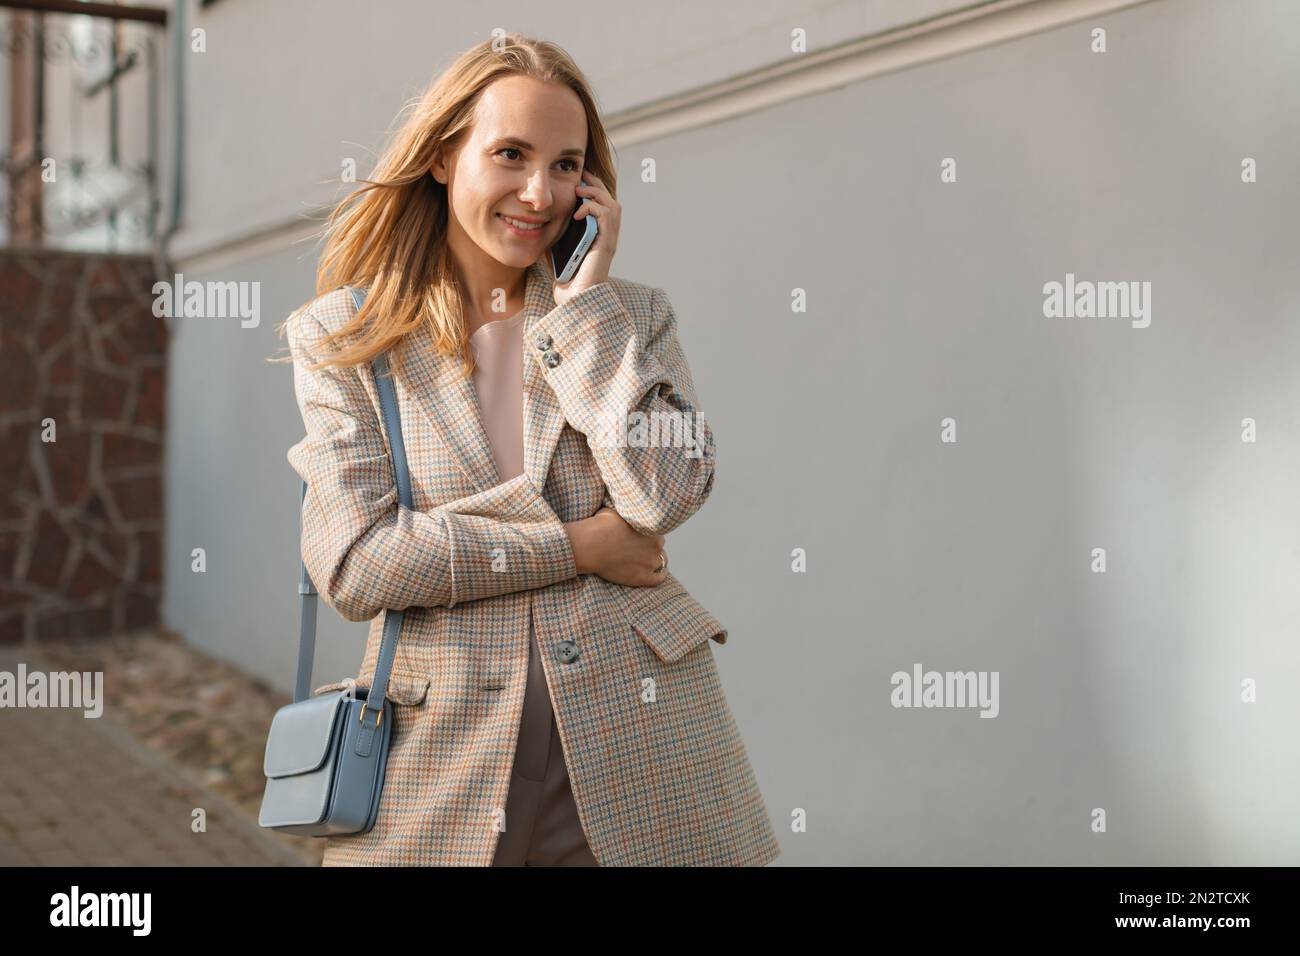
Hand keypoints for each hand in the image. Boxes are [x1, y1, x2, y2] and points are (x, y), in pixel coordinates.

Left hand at [551, 171, 620, 308]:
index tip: (576, 179)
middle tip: (580, 177)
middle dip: (595, 185)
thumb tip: (539, 221)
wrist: (575, 299)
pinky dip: (594, 208)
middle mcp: (607, 236)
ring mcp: (609, 240)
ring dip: (596, 193)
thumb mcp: (556, 250)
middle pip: (609, 200)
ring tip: (580, 191)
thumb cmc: (567, 280)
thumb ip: (554, 235)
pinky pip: (607, 216)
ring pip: (612, 204)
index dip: (591, 189)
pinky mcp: (607, 243)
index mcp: (597, 235)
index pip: (600, 204)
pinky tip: (579, 213)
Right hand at [564, 507, 666, 586]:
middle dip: (650, 545)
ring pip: (661, 561)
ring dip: (654, 559)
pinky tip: (659, 573)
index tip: (639, 534)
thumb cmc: (600, 525)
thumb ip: (629, 512)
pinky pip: (659, 578)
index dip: (648, 532)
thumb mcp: (617, 510)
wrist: (590, 546)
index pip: (656, 529)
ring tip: (647, 559)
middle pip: (659, 545)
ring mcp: (650, 562)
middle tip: (638, 546)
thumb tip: (628, 506)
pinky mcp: (642, 577)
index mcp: (652, 527)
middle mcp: (656, 545)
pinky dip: (660, 575)